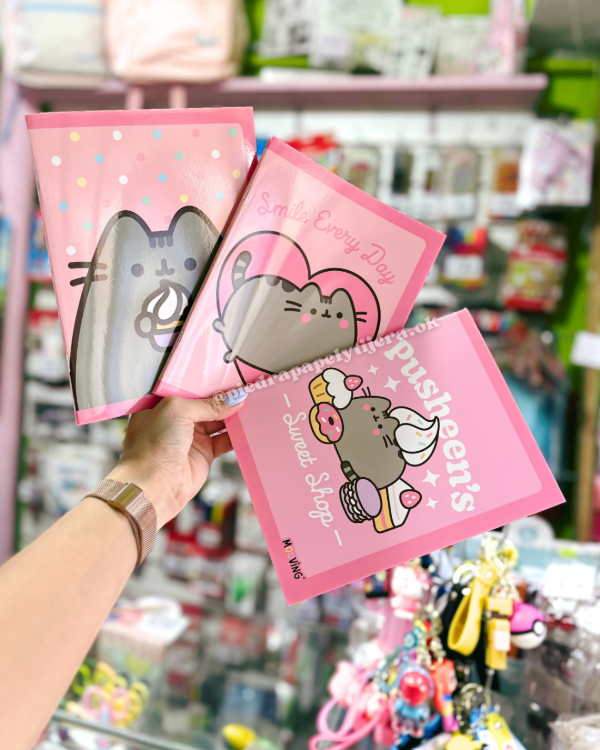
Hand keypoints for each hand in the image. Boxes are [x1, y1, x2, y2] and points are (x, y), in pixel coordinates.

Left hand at [107, 393, 245, 527]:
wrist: (153, 485)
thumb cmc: (154, 444)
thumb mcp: (178, 411)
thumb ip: (208, 404)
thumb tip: (235, 398)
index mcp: (163, 405)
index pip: (191, 389)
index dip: (210, 384)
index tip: (232, 377)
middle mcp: (176, 420)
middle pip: (207, 405)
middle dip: (225, 400)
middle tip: (248, 390)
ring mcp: (191, 438)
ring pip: (218, 422)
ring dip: (233, 416)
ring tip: (252, 406)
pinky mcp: (204, 454)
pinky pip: (224, 441)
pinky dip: (236, 436)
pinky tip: (248, 427)